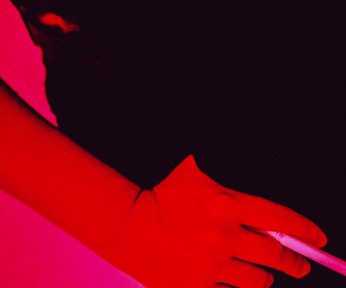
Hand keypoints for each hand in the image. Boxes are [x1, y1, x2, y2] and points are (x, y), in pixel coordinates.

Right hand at [107, 155, 326, 287]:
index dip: (305, 231)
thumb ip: (229, 181)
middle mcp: (223, 236)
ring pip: (259, 280)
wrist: (129, 226)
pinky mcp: (199, 287)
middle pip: (276, 256)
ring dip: (267, 277)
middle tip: (301, 265)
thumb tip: (260, 198)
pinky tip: (238, 281)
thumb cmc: (164, 195)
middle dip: (295, 262)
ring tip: (267, 274)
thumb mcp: (196, 172)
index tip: (319, 239)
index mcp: (226, 203)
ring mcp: (212, 265)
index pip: (280, 220)